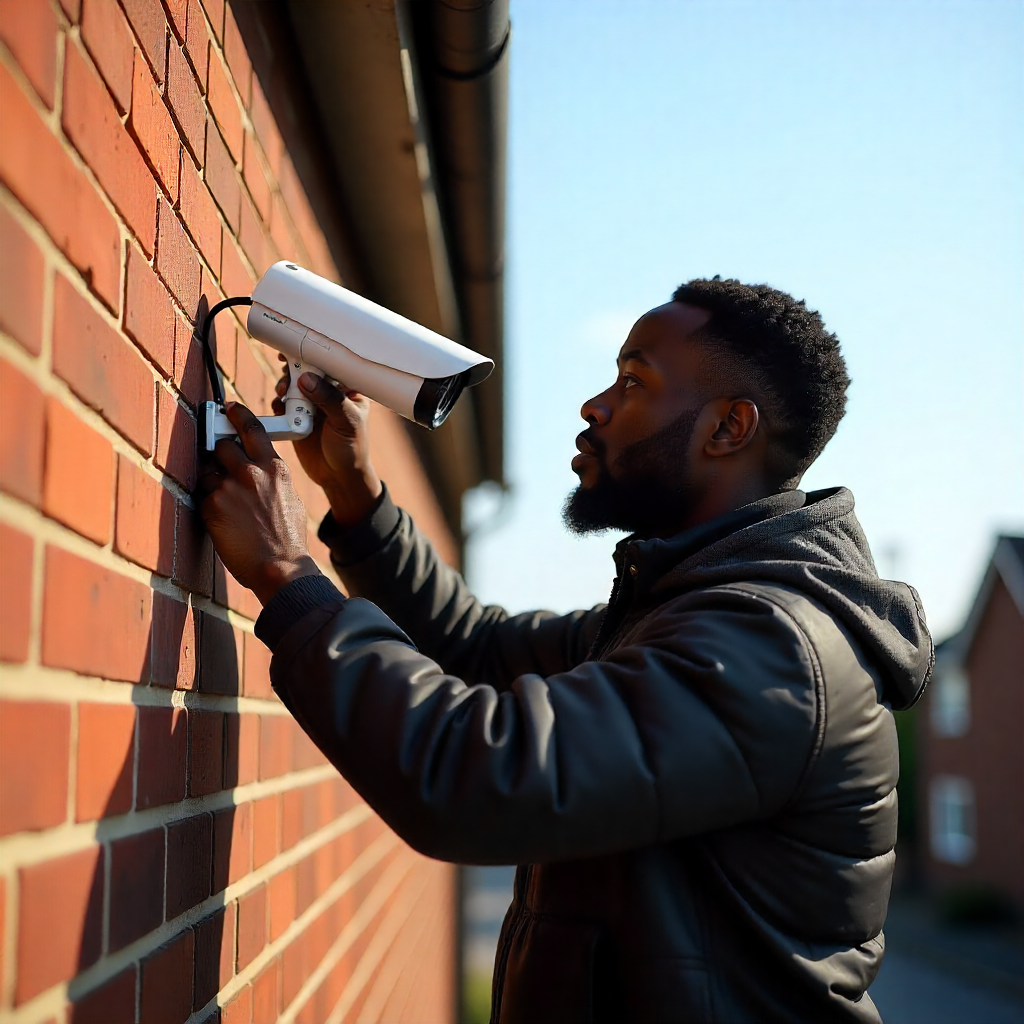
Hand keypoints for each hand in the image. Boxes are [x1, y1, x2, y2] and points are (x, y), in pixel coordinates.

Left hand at [198, 403, 319, 605]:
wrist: (280, 566)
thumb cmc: (287, 537)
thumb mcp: (290, 497)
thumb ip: (272, 477)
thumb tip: (258, 468)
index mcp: (274, 468)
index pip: (252, 428)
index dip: (237, 415)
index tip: (228, 408)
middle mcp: (251, 472)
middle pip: (221, 445)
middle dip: (218, 453)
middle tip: (220, 465)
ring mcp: (229, 487)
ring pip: (207, 472)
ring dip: (211, 484)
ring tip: (225, 505)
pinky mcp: (212, 506)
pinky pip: (201, 498)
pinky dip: (207, 507)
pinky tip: (222, 523)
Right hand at [274, 360, 382, 525]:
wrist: (337, 477)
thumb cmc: (351, 450)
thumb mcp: (346, 422)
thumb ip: (328, 399)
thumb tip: (306, 378)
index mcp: (347, 389)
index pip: (330, 364)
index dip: (314, 354)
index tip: (297, 346)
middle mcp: (328, 394)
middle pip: (307, 370)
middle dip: (295, 370)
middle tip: (288, 377)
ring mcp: (311, 405)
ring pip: (293, 385)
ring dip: (285, 386)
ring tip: (284, 394)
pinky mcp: (296, 417)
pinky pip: (283, 403)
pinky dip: (279, 403)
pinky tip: (282, 408)